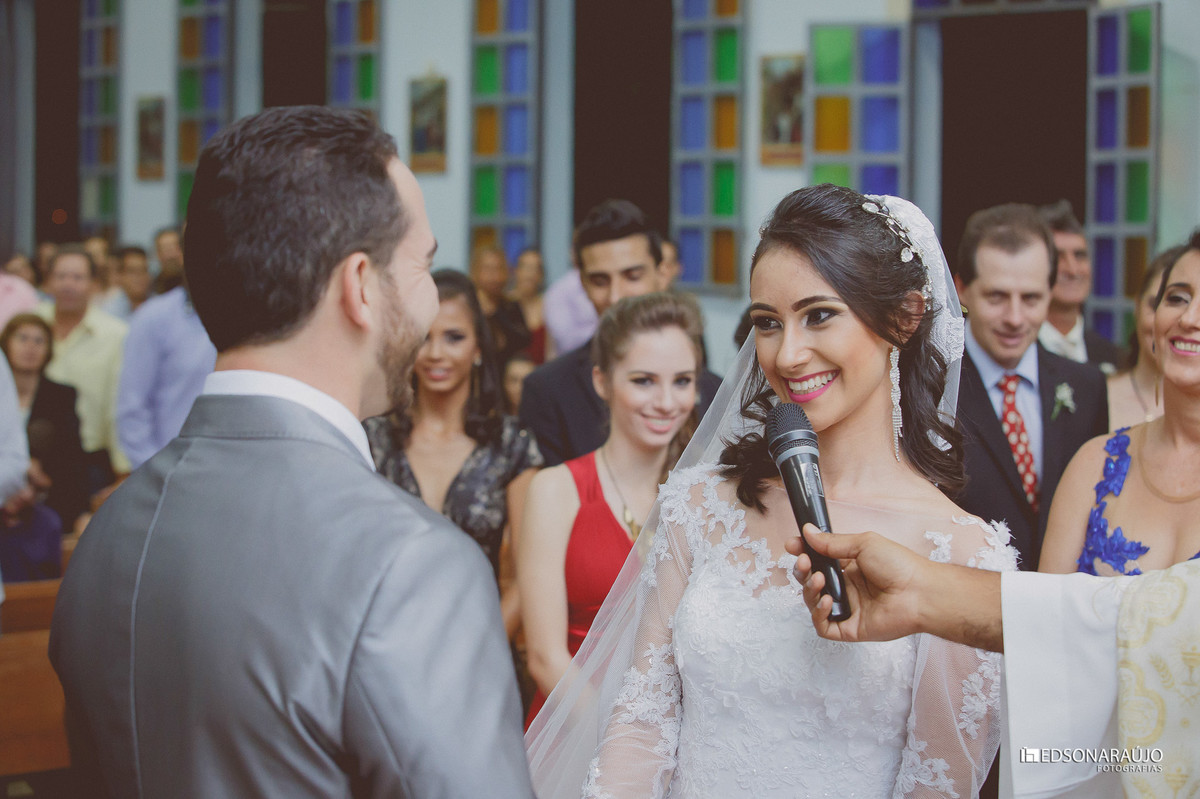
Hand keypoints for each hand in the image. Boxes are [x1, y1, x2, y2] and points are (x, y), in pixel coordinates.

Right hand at [786, 525, 924, 642]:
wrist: (920, 592)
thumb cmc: (900, 565)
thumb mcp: (863, 544)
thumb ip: (833, 542)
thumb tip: (808, 532)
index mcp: (850, 567)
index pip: (818, 561)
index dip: (803, 554)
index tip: (793, 545)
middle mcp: (847, 587)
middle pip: (811, 582)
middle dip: (802, 571)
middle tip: (805, 562)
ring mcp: (848, 608)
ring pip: (814, 603)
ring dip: (809, 590)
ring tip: (818, 580)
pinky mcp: (850, 628)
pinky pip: (824, 626)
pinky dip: (819, 614)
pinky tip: (828, 601)